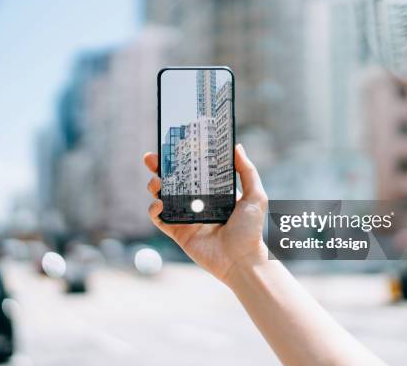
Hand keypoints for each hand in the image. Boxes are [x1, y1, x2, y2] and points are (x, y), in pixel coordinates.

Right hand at [144, 144, 268, 283]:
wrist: (242, 260)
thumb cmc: (251, 230)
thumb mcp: (255, 195)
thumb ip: (247, 170)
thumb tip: (236, 146)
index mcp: (212, 191)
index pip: (192, 170)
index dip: (180, 158)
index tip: (172, 146)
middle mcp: (196, 202)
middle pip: (172, 181)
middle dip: (159, 168)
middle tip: (151, 158)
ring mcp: (186, 217)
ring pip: (162, 197)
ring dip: (155, 187)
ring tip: (156, 182)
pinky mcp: (178, 232)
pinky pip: (160, 219)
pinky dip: (154, 210)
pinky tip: (158, 204)